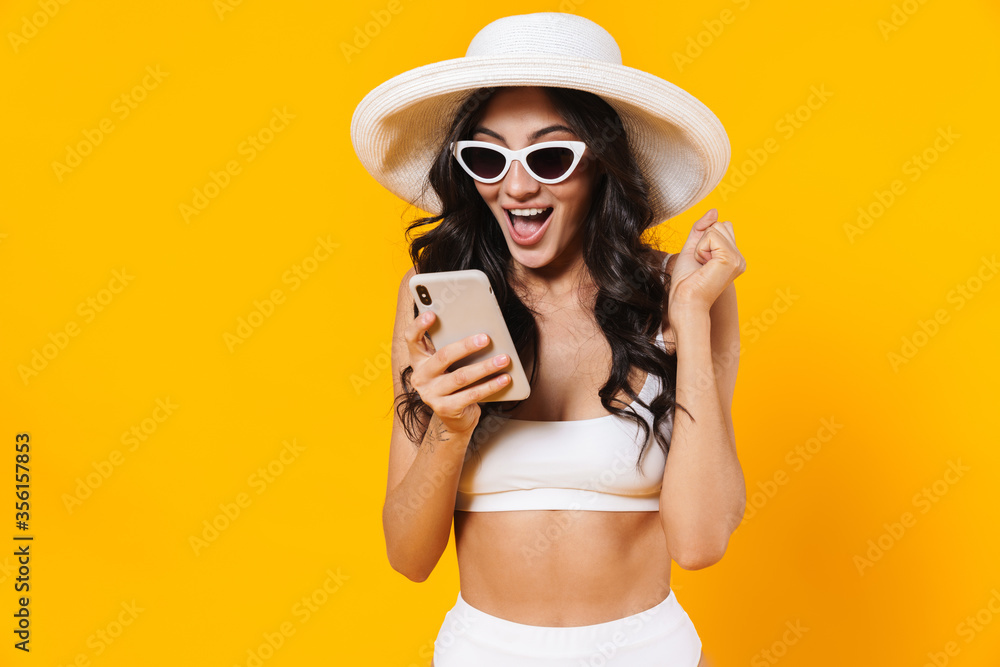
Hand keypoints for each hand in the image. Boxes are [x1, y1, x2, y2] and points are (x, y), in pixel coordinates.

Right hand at [404, 311, 511, 435]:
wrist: (456, 417)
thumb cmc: (455, 383)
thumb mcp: (450, 365)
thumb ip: (455, 350)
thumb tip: (481, 334)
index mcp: (418, 360)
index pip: (411, 339)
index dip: (419, 325)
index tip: (432, 314)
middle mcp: (420, 377)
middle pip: (443, 356)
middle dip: (466, 346)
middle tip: (486, 338)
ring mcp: (431, 395)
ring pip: (461, 376)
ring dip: (486, 367)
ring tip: (504, 359)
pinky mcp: (446, 409)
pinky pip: (472, 395)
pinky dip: (491, 386)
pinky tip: (504, 379)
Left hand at [668, 209, 745, 315]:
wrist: (684, 300)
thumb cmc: (686, 281)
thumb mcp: (692, 248)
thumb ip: (702, 228)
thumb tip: (714, 211)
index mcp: (734, 257)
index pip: (722, 226)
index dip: (704, 238)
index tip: (701, 261)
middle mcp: (740, 258)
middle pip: (720, 224)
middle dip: (702, 240)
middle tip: (700, 263)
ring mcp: (738, 259)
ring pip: (716, 228)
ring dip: (701, 246)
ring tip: (702, 265)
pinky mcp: (731, 259)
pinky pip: (711, 236)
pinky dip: (700, 249)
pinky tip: (703, 265)